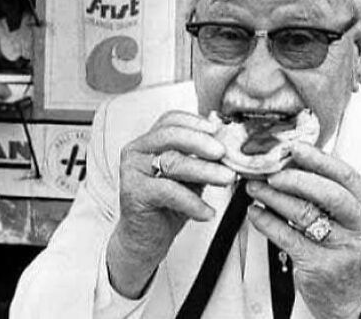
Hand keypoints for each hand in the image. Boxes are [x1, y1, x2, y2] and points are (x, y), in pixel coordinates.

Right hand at [106, 111, 236, 297]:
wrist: (144, 239)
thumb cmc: (166, 205)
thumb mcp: (189, 177)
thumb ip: (201, 160)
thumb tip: (227, 146)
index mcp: (149, 141)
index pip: (171, 120)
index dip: (194, 122)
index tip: (217, 130)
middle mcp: (137, 150)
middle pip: (171, 135)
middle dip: (201, 142)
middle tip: (223, 153)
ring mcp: (133, 169)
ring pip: (172, 161)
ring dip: (204, 170)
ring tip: (225, 179)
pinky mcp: (133, 191)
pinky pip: (168, 191)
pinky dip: (192, 201)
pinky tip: (207, 211)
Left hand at [245, 143, 360, 318]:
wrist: (353, 301)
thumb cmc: (346, 250)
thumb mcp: (351, 220)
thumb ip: (329, 191)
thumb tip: (293, 158)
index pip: (346, 176)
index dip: (319, 159)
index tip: (295, 147)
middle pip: (328, 194)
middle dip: (295, 178)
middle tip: (271, 171)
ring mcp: (342, 249)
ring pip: (303, 214)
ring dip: (273, 197)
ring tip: (254, 187)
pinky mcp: (319, 266)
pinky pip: (286, 237)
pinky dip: (266, 221)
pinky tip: (255, 212)